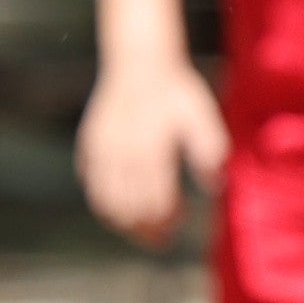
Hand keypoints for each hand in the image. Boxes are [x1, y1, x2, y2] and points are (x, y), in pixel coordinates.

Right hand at [74, 55, 228, 245]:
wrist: (139, 63)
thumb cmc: (177, 93)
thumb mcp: (202, 116)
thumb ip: (208, 149)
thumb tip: (215, 186)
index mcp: (151, 147)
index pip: (155, 200)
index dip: (166, 221)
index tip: (178, 226)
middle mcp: (121, 152)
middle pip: (130, 208)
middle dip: (146, 229)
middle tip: (164, 239)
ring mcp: (101, 151)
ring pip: (106, 203)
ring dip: (124, 224)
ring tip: (144, 233)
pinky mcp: (89, 147)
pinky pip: (92, 187)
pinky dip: (105, 205)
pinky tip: (121, 212)